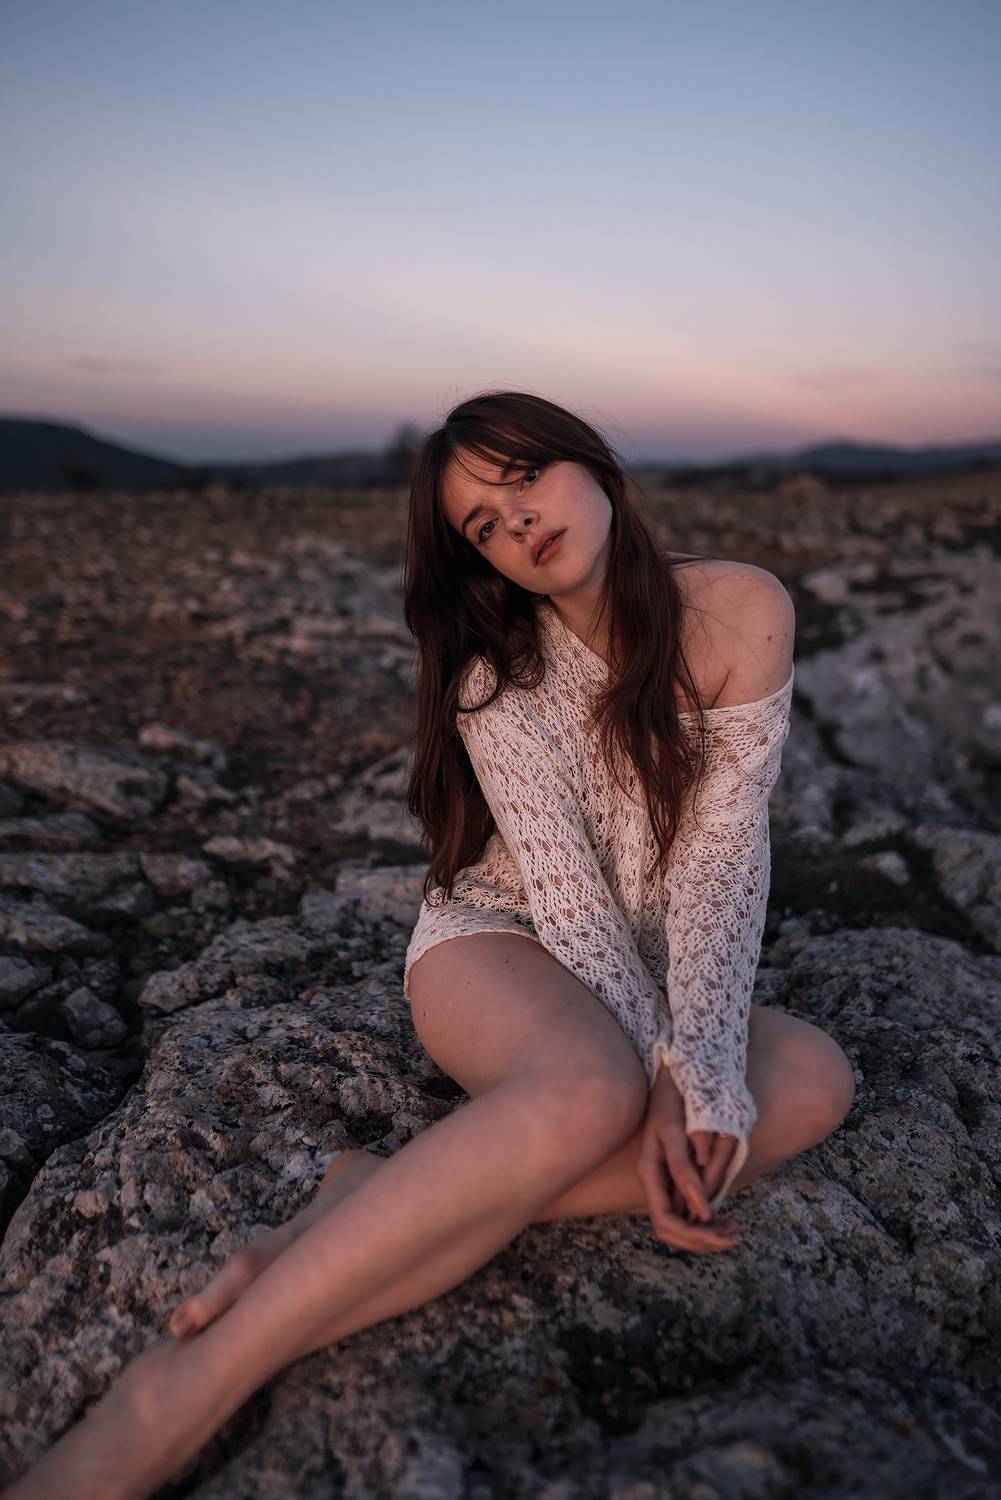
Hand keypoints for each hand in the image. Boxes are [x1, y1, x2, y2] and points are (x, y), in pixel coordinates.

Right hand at [637, 1065, 742, 1252]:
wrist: (674, 1075)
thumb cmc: (671, 1098)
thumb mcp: (673, 1131)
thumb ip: (683, 1170)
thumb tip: (701, 1210)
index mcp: (651, 1173)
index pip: (666, 1221)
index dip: (692, 1234)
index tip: (721, 1233)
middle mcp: (657, 1181)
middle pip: (674, 1228)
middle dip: (702, 1239)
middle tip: (734, 1235)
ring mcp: (667, 1180)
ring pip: (683, 1222)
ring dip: (708, 1232)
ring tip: (736, 1229)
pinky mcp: (680, 1175)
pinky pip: (691, 1208)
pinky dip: (710, 1217)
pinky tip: (729, 1216)